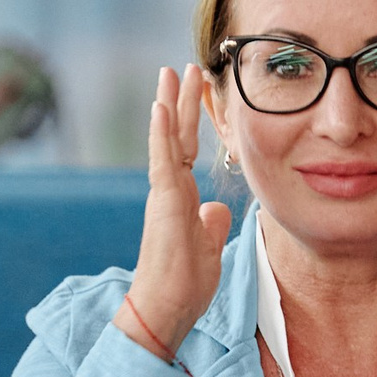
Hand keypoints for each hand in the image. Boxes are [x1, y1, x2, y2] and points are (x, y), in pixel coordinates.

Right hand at [116, 65, 233, 359]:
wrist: (167, 308)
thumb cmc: (184, 285)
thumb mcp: (209, 247)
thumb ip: (211, 223)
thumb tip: (217, 208)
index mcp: (182, 198)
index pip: (188, 150)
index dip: (192, 122)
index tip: (198, 93)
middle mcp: (170, 190)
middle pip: (177, 136)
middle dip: (181, 101)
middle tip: (185, 67)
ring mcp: (165, 194)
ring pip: (167, 140)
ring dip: (169, 104)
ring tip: (171, 72)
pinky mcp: (164, 202)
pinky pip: (162, 160)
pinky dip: (160, 133)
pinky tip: (159, 106)